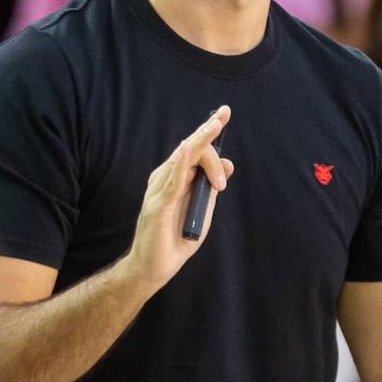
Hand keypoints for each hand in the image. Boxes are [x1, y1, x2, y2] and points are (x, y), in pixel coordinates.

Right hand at [124, 106, 234, 289]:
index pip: (193, 149)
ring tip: (215, 126)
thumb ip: (212, 186)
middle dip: (207, 132)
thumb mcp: (203, 208)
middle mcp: (165, 179)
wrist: (153, 268)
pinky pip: (170, 182)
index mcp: (176, 178)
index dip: (207, 131)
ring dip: (202, 145)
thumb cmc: (176, 239)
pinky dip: (179, 165)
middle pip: (190, 150)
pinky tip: (185, 150)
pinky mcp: (157, 207)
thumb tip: (227, 163)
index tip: (223, 113)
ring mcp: (158, 191)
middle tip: (223, 117)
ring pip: (183, 160)